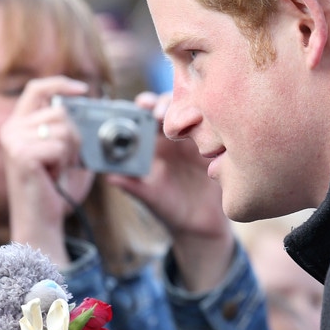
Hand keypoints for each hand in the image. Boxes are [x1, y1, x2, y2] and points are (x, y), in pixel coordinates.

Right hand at [0, 75, 94, 266]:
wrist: (42, 221)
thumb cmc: (55, 189)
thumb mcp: (63, 151)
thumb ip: (67, 126)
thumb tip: (84, 102)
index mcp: (17, 125)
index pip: (37, 89)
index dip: (60, 84)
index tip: (83, 89)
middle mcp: (10, 130)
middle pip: (59, 112)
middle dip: (74, 137)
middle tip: (65, 161)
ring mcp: (13, 141)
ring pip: (62, 129)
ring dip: (69, 152)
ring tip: (57, 169)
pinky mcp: (21, 155)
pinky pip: (59, 146)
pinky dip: (64, 162)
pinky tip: (53, 176)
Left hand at [108, 92, 234, 292]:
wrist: (200, 227)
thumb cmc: (170, 209)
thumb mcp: (151, 198)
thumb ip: (133, 185)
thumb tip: (110, 176)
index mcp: (155, 144)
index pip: (148, 115)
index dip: (144, 106)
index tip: (141, 105)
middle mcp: (176, 138)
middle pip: (172, 107)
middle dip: (165, 102)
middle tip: (160, 112)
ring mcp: (199, 141)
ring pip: (196, 113)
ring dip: (191, 109)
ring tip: (186, 117)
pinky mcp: (219, 149)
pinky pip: (219, 130)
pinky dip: (216, 122)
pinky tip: (213, 126)